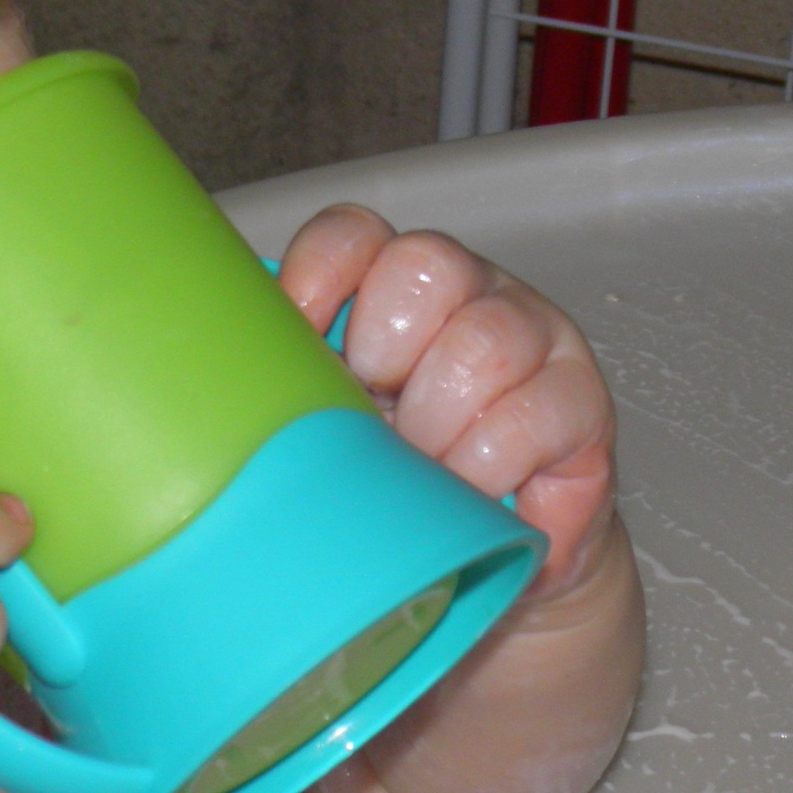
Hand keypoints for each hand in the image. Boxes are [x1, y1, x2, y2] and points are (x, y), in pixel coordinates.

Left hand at [278, 205, 615, 601]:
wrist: (490, 558)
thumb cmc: (399, 478)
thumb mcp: (336, 424)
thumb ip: (292, 385)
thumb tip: (210, 386)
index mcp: (393, 285)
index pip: (353, 234)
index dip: (319, 276)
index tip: (299, 341)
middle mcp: (470, 292)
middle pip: (426, 264)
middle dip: (384, 349)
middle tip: (374, 418)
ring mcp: (534, 339)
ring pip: (483, 340)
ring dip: (434, 421)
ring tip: (419, 469)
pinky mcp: (582, 402)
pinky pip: (533, 414)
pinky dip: (485, 465)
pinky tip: (467, 493)